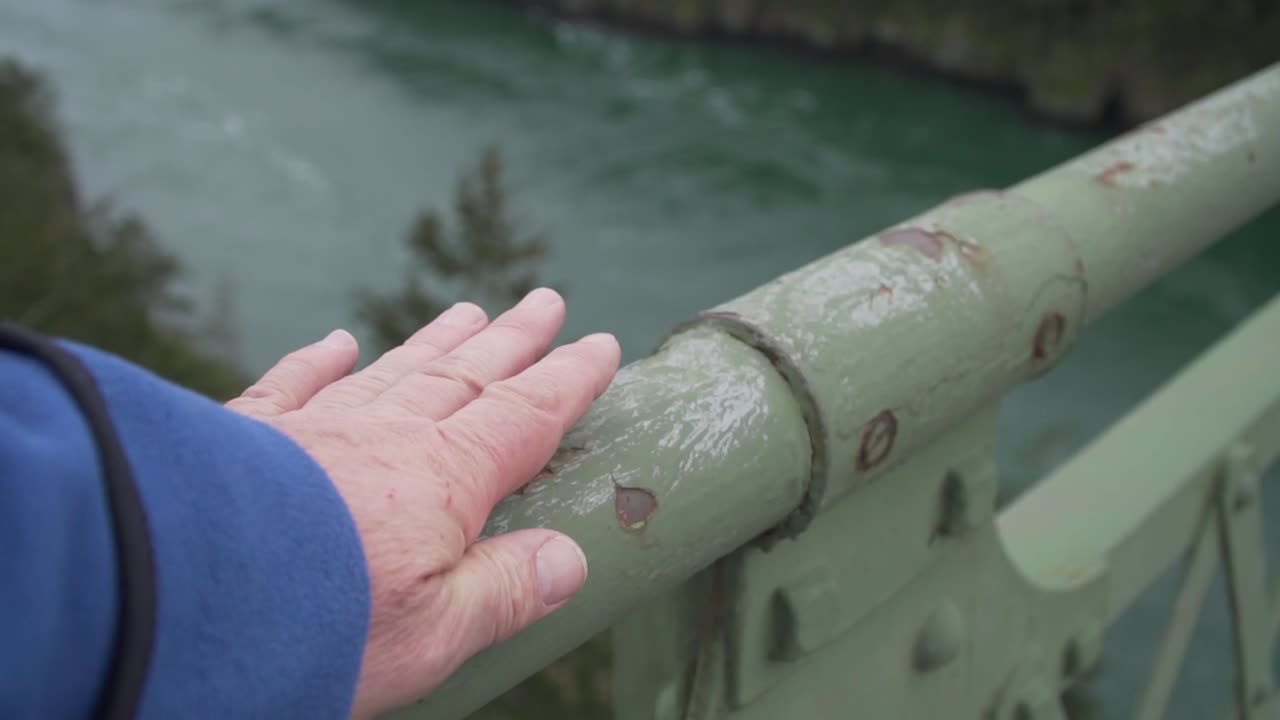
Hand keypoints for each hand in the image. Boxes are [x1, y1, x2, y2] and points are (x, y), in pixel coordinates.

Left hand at [225, 288, 619, 718]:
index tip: (601, 344)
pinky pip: (291, 386)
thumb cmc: (321, 625)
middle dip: (512, 340)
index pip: (522, 418)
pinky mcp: (246, 437)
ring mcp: (315, 429)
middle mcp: (386, 437)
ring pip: (393, 371)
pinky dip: (315, 362)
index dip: (568, 381)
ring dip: (436, 341)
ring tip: (470, 309)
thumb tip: (570, 559)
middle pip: (465, 376)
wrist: (182, 595)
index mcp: (442, 481)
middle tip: (545, 299)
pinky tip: (335, 341)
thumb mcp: (437, 633)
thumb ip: (505, 591)